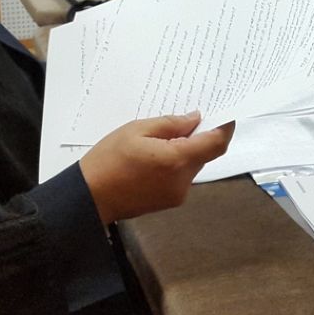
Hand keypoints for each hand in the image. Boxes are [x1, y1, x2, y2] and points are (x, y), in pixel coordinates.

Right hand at [79, 112, 234, 223]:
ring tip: (162, 137)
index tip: (225, 113)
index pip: (216, 143)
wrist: (88, 198)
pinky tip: (156, 155)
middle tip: (187, 118)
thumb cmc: (108, 160)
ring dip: (186, 150)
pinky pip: (181, 176)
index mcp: (177, 160)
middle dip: (200, 136)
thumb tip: (195, 119)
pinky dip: (177, 162)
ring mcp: (177, 194)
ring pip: (193, 165)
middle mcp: (183, 181)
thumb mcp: (136, 130)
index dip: (225, 127)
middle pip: (205, 154)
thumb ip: (170, 124)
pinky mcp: (168, 202)